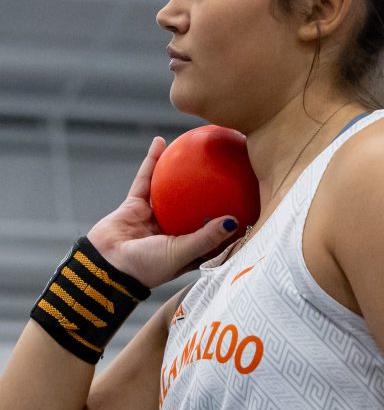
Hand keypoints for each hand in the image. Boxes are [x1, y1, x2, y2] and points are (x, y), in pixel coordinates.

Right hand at [86, 137, 238, 287]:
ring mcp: (155, 216)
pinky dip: (152, 160)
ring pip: (172, 186)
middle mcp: (175, 230)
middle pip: (198, 204)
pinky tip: (162, 142)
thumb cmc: (146, 267)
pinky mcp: (135, 204)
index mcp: (190, 246)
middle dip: (213, 186)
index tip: (253, 196)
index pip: (217, 228)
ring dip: (183, 167)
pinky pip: (146, 178)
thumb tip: (233, 220)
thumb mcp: (182, 253)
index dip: (234, 214)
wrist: (105, 267)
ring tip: (198, 145)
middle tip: (231, 163)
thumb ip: (206, 237)